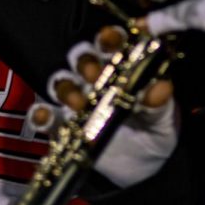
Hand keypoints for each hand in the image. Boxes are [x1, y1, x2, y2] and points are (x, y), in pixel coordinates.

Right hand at [39, 26, 177, 188]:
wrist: (145, 168)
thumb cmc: (156, 131)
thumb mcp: (163, 117)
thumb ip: (159, 102)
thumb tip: (161, 88)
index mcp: (123, 69)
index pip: (114, 45)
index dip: (110, 38)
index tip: (109, 37)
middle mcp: (97, 80)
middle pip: (83, 60)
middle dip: (85, 62)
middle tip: (92, 73)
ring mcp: (79, 103)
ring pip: (63, 84)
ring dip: (66, 88)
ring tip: (77, 102)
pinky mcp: (64, 128)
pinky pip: (46, 118)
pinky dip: (41, 115)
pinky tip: (45, 115)